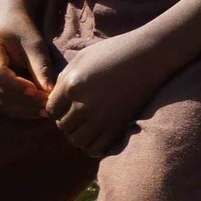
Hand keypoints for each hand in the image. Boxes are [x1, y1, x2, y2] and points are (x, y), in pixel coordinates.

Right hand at [0, 9, 59, 116]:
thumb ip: (41, 67)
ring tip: (45, 111)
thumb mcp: (35, 44)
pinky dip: (18, 110)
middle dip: (24, 101)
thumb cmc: (22, 31)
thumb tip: (50, 92)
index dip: (19, 87)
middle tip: (49, 106)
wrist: (6, 25)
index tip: (41, 92)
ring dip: (22, 110)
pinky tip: (36, 111)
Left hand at [46, 32, 177, 156]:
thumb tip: (55, 98)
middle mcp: (84, 104)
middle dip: (67, 122)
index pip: (51, 110)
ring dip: (78, 136)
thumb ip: (64, 79)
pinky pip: (97, 148)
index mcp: (72, 85)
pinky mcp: (119, 125)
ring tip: (86, 126)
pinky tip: (97, 136)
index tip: (67, 106)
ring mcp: (102, 117)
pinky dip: (92, 147)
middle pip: (63, 126)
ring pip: (77, 140)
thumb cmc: (115, 52)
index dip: (57, 109)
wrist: (149, 56)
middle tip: (78, 115)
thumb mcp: (82, 58)